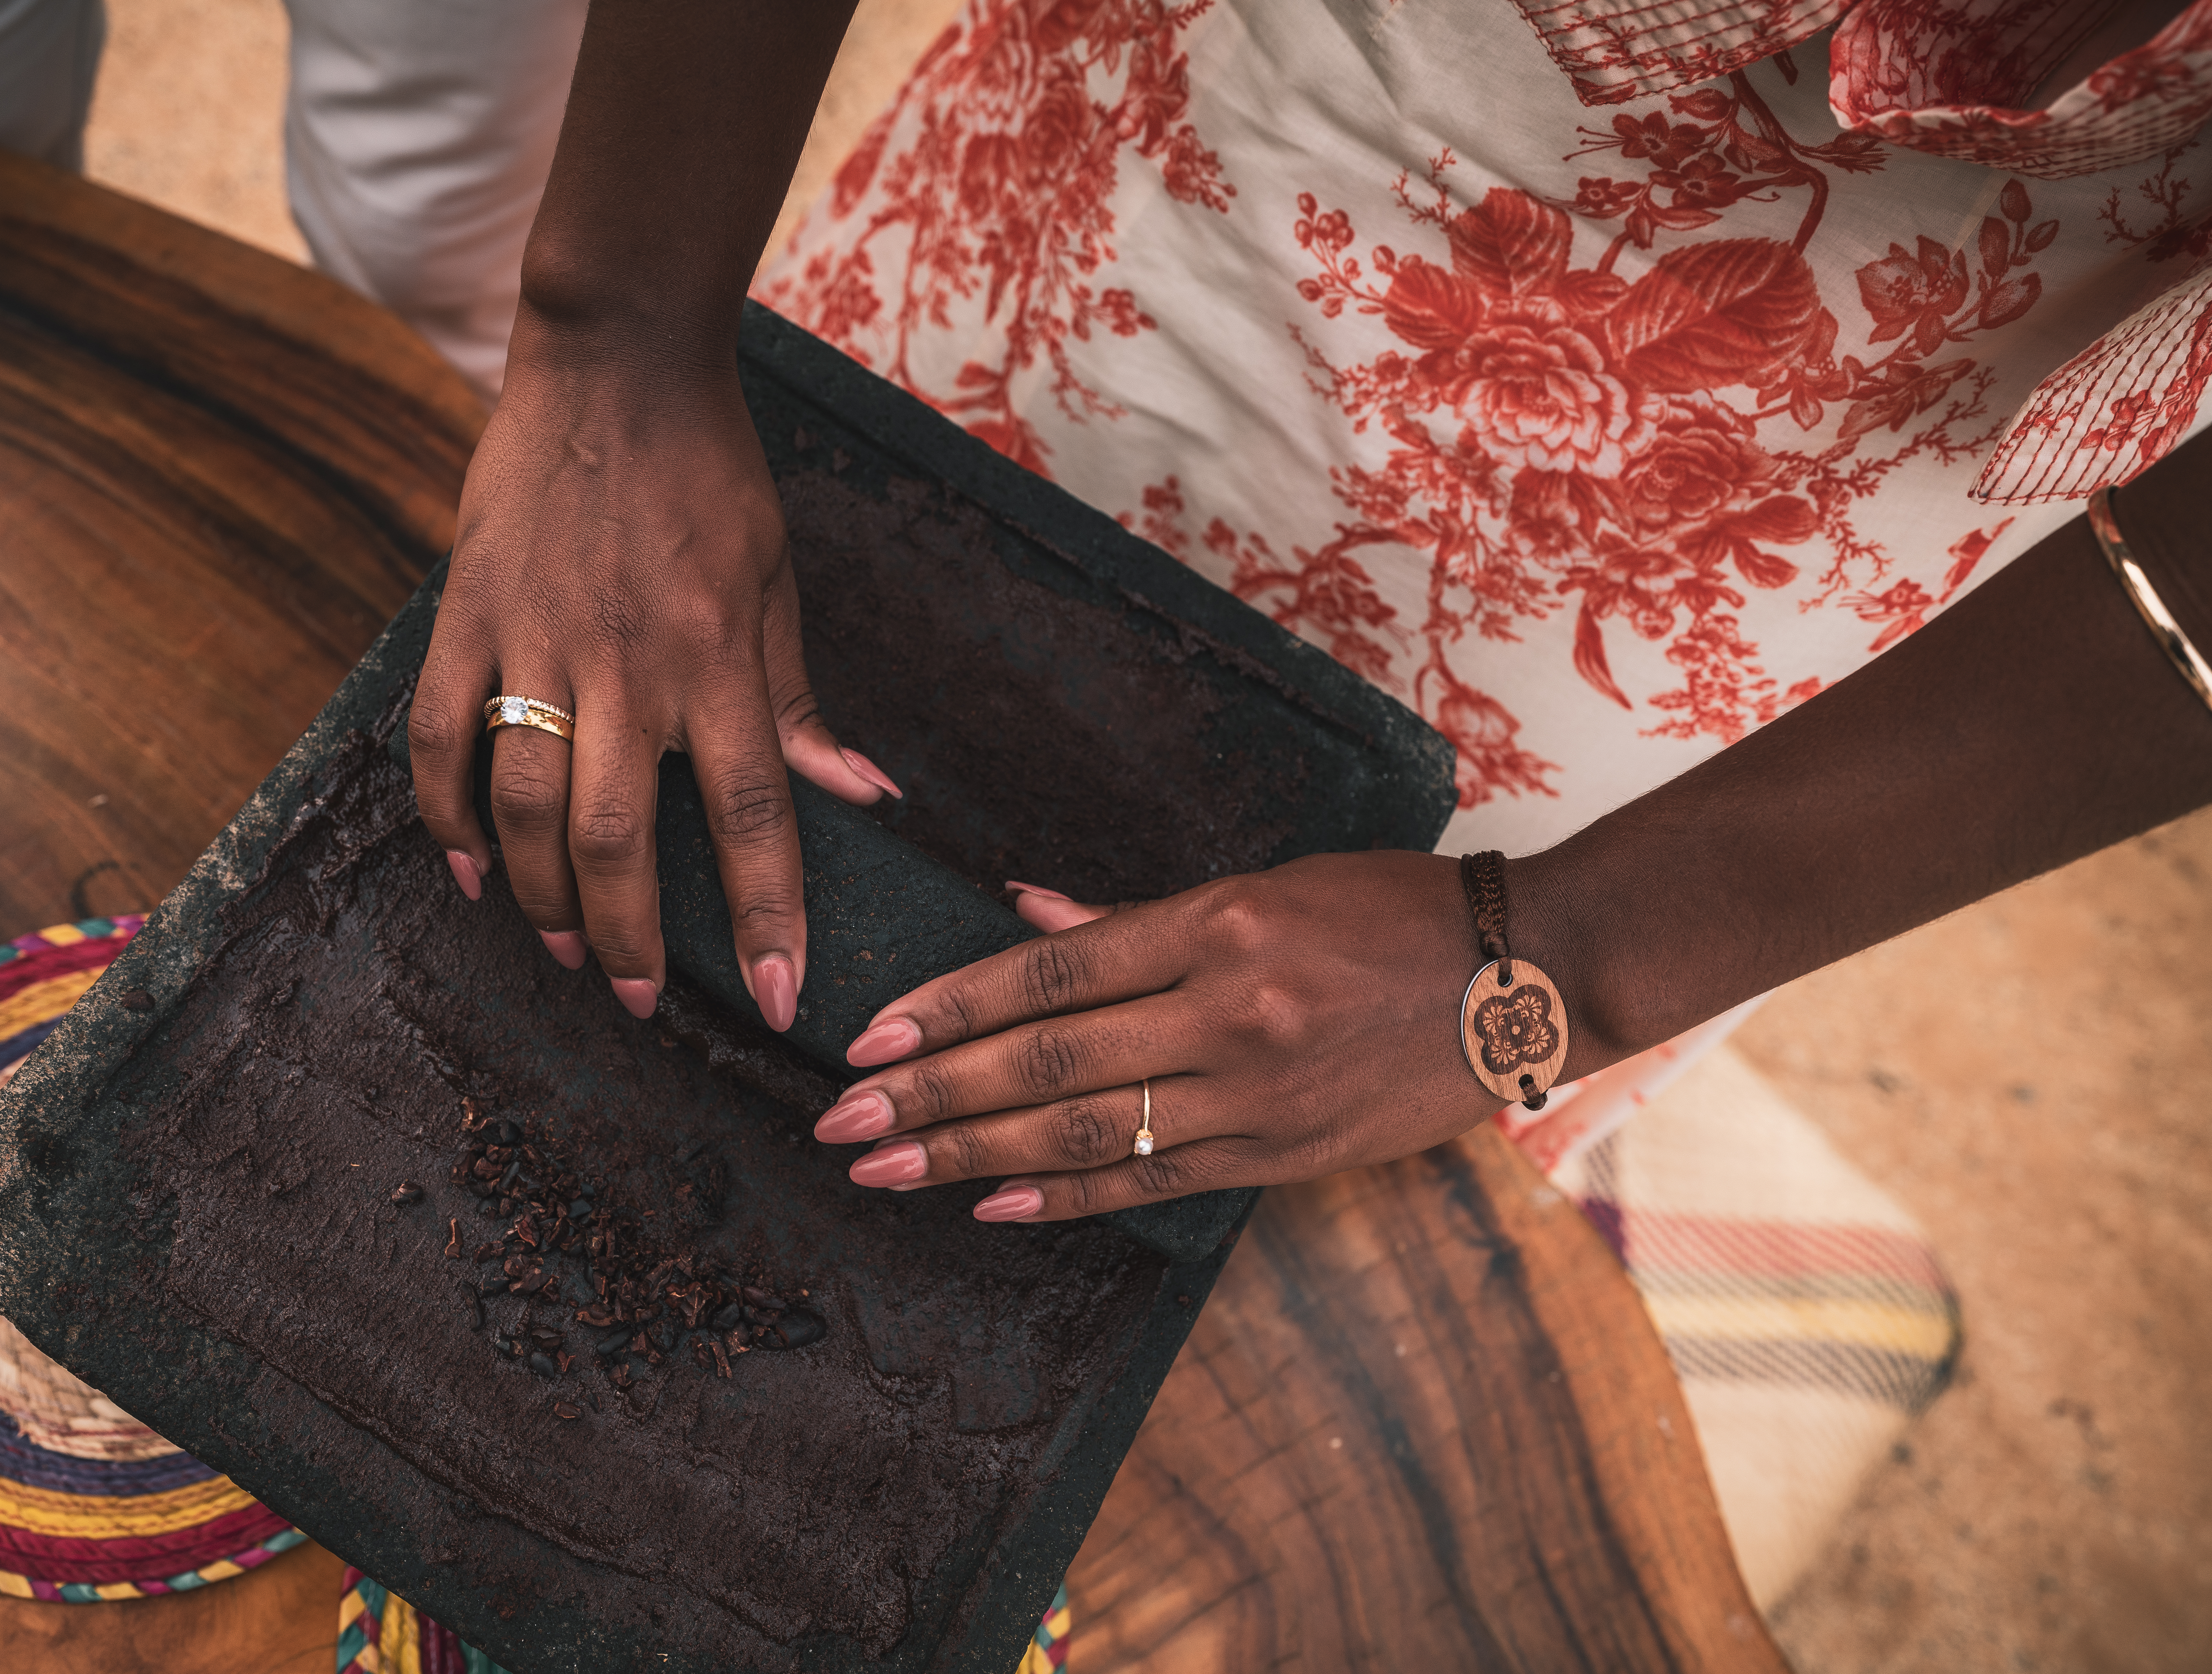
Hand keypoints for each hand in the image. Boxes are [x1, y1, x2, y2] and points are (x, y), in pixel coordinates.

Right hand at [409, 334, 897, 1024]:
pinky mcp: (469, 614)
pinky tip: (470, 872)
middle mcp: (627, 662)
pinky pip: (444, 735)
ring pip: (527, 803)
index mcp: (716, 658)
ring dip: (542, 895)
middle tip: (635, 999)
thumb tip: (861, 798)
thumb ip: (798, 702)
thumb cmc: (711, 476)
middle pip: (621, 837)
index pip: (753, 815)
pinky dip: (448, 815)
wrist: (617, 364)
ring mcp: (537, 639)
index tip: (782, 998)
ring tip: (561, 952)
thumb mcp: (776, 581)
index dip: (768, 916)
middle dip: (629, 937)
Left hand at [807, 851, 1583, 1220]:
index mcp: (1214, 927)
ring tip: (884, 1169)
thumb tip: (1026, 916)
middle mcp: (1225, 1011)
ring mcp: (1254, 1092)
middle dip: (930, 1093)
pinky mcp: (1283, 1152)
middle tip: (838, 1120)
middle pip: (1046, 1059)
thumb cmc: (1386, 911)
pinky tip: (992, 1206)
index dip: (951, 1006)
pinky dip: (1067, 1198)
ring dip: (972, 1154)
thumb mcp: (1264, 884)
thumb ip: (1137, 918)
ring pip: (1085, 1131)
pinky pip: (1154, 1181)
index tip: (871, 1036)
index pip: (1050, 971)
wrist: (1522, 973)